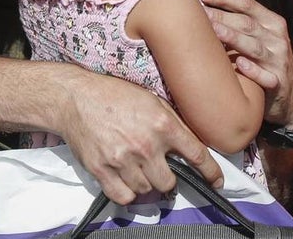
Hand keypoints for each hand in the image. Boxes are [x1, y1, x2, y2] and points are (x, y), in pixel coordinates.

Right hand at [57, 71, 221, 204]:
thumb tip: (189, 146)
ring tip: (136, 167)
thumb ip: (172, 124)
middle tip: (159, 169)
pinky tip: (125, 178)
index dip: (210, 172)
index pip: (196, 155)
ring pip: (146, 191)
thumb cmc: (114, 96)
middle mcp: (146, 144)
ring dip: (145, 184)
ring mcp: (123, 160)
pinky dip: (127, 193)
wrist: (76, 97)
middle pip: (169, 183)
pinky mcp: (102, 170)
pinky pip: (124, 197)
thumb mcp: (152, 100)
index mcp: (163, 124)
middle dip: (167, 178)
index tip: (216, 181)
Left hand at [197, 0, 292, 127]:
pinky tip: (240, 64)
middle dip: (222, 17)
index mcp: (272, 22)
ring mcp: (278, 61)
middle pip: (247, 24)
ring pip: (254, 47)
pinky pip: (266, 77)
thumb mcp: (261, 34)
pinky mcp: (278, 83)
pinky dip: (254, 70)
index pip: (247, 4)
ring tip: (214, 31)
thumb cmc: (267, 59)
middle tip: (200, 13)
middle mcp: (277, 39)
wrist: (288, 97)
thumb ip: (243, 12)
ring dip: (234, 38)